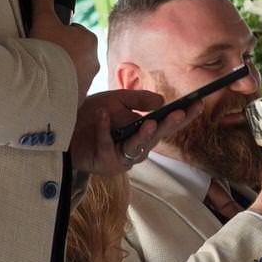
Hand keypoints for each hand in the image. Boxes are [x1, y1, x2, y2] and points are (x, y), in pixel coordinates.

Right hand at [29, 0, 99, 91]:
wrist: (47, 84)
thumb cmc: (48, 48)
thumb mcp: (43, 20)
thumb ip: (44, 1)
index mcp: (90, 40)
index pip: (75, 32)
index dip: (59, 34)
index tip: (47, 39)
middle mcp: (94, 60)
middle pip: (75, 52)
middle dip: (62, 54)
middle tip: (44, 56)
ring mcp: (89, 80)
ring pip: (74, 71)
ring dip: (62, 71)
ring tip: (44, 72)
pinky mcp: (80, 97)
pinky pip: (70, 88)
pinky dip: (61, 87)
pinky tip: (47, 86)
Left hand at [68, 89, 196, 175]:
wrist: (62, 132)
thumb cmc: (90, 117)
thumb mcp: (115, 101)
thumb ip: (137, 100)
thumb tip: (162, 101)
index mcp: (142, 133)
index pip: (167, 125)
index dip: (184, 117)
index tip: (199, 104)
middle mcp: (136, 148)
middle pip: (157, 138)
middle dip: (169, 126)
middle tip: (180, 114)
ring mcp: (121, 158)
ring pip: (137, 148)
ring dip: (144, 136)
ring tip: (151, 123)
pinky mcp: (104, 162)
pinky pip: (107, 145)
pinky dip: (104, 129)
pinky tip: (103, 115)